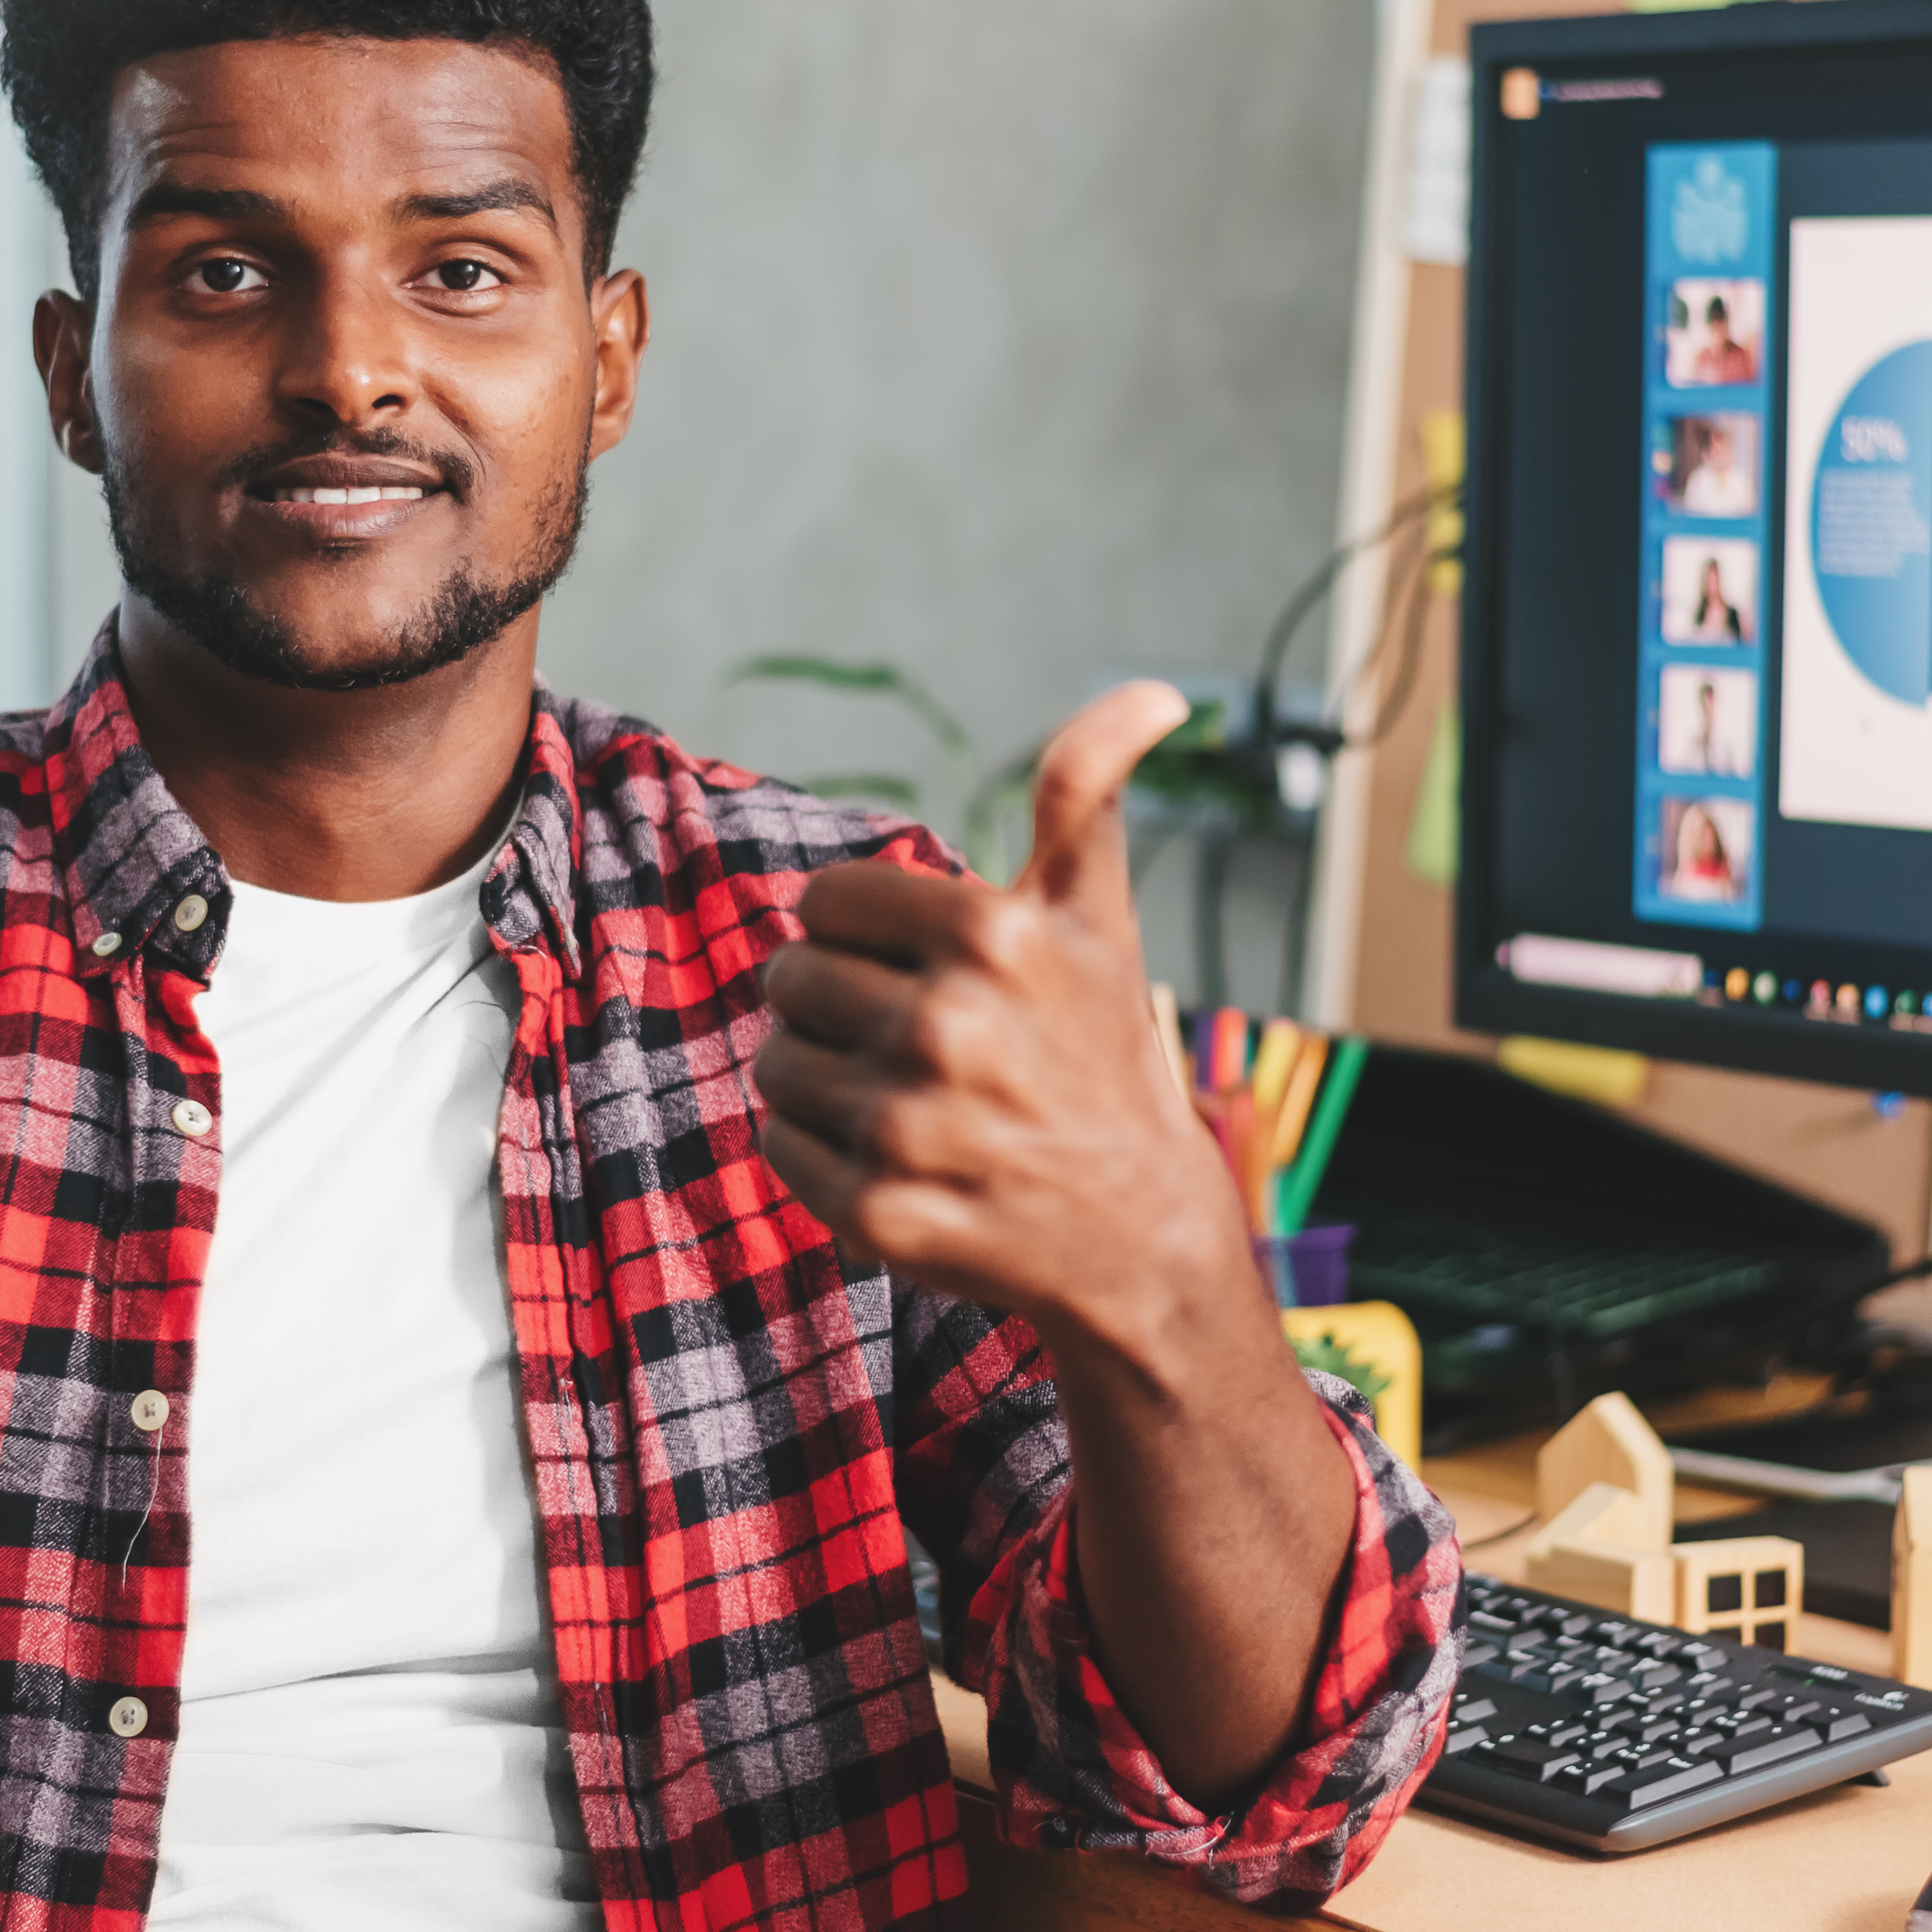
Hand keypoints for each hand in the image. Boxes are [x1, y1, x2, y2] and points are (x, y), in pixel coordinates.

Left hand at [757, 683, 1356, 1803]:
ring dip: (823, 1078)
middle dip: (842, 1005)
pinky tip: (897, 1160)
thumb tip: (1155, 692)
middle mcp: (949, 1028)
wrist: (1137, 1239)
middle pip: (794, 978)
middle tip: (919, 1045)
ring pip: (776, 1062)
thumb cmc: (1103, 1060)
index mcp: (994, 937)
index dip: (866, 932)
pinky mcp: (879, 1215)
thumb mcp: (1099, 920)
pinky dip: (819, 1153)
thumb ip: (1090, 795)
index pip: (829, 899)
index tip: (923, 968)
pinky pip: (779, 1146)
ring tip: (906, 1102)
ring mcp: (911, 1129)